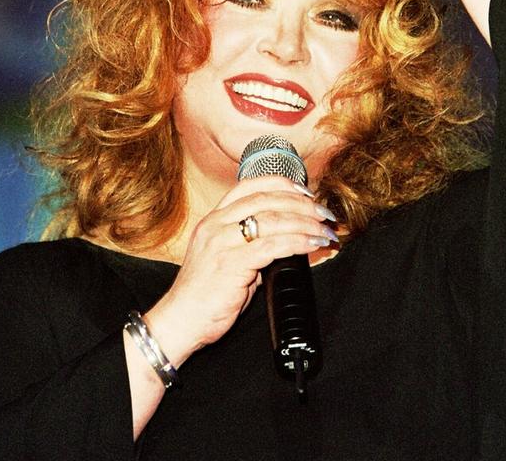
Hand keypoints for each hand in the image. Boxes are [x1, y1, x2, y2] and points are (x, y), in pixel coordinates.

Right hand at [144, 176, 336, 363]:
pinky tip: (312, 245)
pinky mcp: (231, 262)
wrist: (181, 320)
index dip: (282, 184)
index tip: (306, 191)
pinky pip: (273, 245)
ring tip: (325, 231)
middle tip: (324, 214)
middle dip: (302, 204)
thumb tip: (286, 243)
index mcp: (213, 219)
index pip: (249, 186)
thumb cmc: (205, 294)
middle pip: (267, 199)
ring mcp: (221, 241)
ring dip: (306, 223)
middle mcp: (215, 224)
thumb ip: (251, 247)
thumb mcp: (225, 259)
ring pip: (273, 220)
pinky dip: (299, 242)